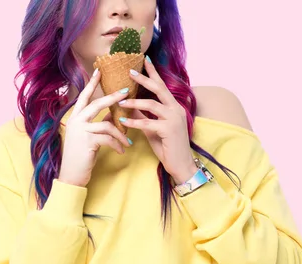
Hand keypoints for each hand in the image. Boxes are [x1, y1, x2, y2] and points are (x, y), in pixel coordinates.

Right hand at [59, 69, 132, 187]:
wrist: (71, 175)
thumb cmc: (81, 156)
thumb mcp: (88, 137)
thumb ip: (96, 124)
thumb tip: (111, 115)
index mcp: (75, 118)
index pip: (83, 96)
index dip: (91, 83)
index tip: (98, 70)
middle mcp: (76, 121)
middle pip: (96, 104)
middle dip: (113, 97)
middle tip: (126, 91)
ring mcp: (80, 131)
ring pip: (107, 124)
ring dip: (121, 133)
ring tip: (128, 141)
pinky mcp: (87, 141)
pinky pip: (108, 138)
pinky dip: (117, 144)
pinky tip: (122, 151)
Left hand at [118, 59, 196, 183]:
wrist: (181, 165)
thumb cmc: (168, 146)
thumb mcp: (154, 128)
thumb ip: (144, 116)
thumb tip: (130, 106)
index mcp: (174, 107)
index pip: (163, 86)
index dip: (154, 72)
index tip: (145, 59)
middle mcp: (176, 109)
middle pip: (159, 89)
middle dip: (144, 79)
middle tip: (129, 71)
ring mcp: (174, 119)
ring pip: (152, 105)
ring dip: (135, 102)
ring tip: (120, 101)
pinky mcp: (169, 130)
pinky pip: (148, 123)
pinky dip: (134, 122)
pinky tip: (122, 121)